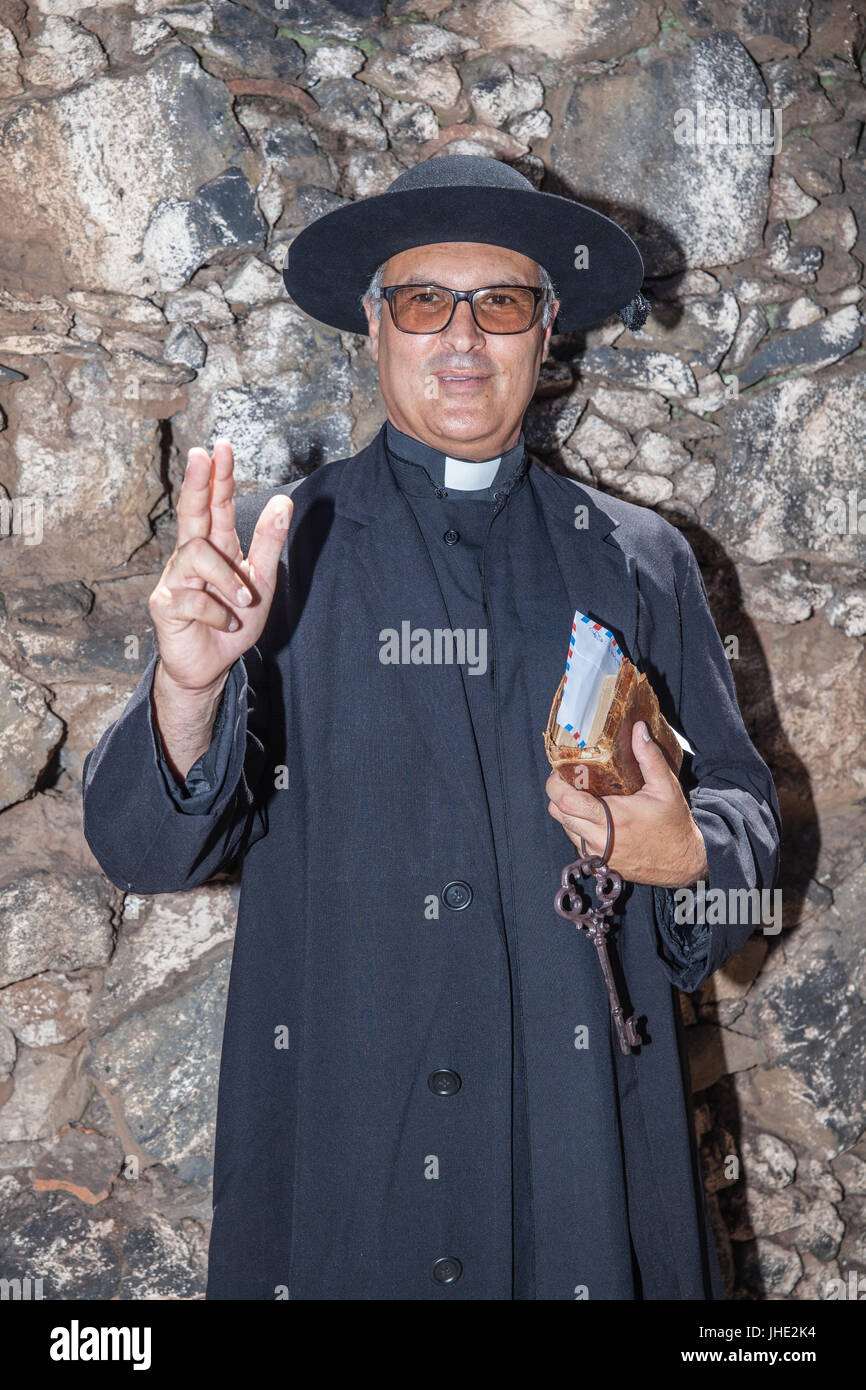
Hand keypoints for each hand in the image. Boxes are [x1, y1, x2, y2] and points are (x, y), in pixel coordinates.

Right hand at [148, 439, 292, 692]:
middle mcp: (191, 557)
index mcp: (216, 548)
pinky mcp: (166, 605)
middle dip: (197, 483)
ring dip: (226, 578)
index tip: (220, 447)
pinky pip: (193, 598)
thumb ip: (269, 545)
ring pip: (196, 555)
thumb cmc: (234, 622)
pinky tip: (227, 624)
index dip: (218, 477)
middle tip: (201, 454)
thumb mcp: (262, 584)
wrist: (211, 667)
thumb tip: (283, 502)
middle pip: (191, 512)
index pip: (216, 505)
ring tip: (243, 601)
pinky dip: (218, 613)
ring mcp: (175, 579)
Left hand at [545, 720, 708, 887]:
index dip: (555, 784)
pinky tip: (594, 814)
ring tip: (584, 795)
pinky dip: (578, 825)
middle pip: (557, 813)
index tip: (560, 770)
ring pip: (564, 827)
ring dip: (568, 809)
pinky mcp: (598, 862)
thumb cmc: (674, 824)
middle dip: (558, 793)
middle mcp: (599, 839)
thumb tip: (638, 728)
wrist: (682, 863)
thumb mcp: (666, 787)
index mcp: (612, 819)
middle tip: (571, 778)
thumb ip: (649, 757)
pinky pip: (576, 840)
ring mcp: (596, 854)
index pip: (565, 802)